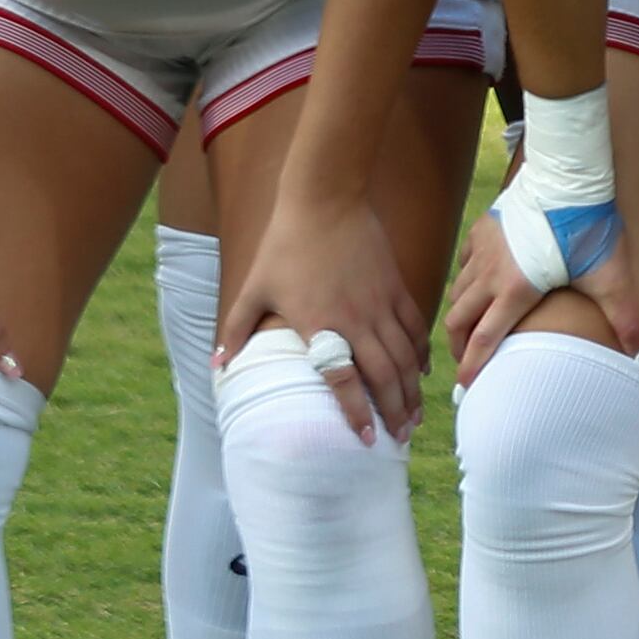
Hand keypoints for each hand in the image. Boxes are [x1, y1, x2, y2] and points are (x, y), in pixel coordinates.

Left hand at [232, 193, 428, 439]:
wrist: (326, 199)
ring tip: (414, 417)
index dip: (355, 412)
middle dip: (394, 411)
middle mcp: (357, 319)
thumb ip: (236, 330)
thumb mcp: (253, 288)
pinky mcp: (396, 288)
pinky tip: (421, 373)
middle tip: (399, 439)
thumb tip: (217, 365)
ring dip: (411, 391)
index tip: (364, 439)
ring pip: (405, 357)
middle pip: (384, 375)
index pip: (343, 379)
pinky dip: (421, 354)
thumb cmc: (285, 244)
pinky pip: (415, 329)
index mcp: (321, 324)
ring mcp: (381, 303)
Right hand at [444, 211, 638, 379]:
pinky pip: (463, 262)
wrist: (567, 178)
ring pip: (456, 292)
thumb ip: (625, 317)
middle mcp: (490, 274)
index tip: (466, 387)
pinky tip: (475, 283)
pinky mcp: (481, 229)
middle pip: (459, 320)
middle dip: (458, 346)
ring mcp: (482, 250)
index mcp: (516, 290)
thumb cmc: (587, 228)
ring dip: (459, 314)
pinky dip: (464, 279)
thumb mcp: (609, 276)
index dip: (473, 366)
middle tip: (466, 360)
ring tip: (467, 328)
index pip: (485, 339)